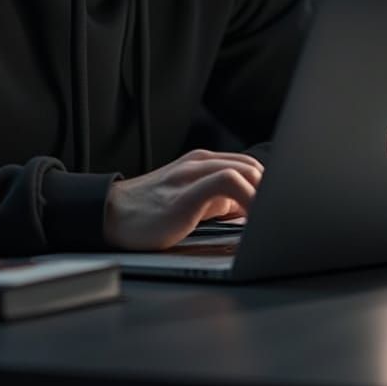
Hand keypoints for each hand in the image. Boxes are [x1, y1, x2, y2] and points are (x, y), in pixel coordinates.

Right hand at [103, 149, 262, 250]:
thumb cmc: (147, 214)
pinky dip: (248, 198)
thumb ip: (216, 200)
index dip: (268, 188)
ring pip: (244, 171)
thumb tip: (247, 211)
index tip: (277, 211)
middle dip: (272, 193)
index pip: (248, 167)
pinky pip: (228, 183)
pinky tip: (252, 221)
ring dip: (264, 196)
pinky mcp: (185, 193)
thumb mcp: (188, 201)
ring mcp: (191, 175)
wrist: (109, 215)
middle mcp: (199, 163)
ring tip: (270, 221)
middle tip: (278, 219)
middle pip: (252, 168)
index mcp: (201, 164)